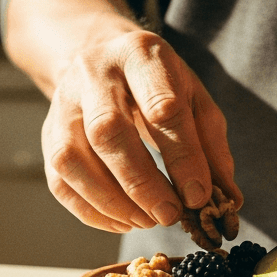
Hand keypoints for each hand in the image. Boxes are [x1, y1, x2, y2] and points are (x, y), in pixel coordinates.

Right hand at [42, 29, 241, 232]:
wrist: (101, 59)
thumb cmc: (157, 85)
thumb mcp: (195, 99)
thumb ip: (212, 147)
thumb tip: (229, 201)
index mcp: (142, 55)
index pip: (161, 106)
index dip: (182, 157)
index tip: (199, 196)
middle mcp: (94, 74)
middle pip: (108, 131)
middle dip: (141, 183)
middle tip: (169, 215)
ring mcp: (63, 103)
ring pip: (73, 158)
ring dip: (112, 201)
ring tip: (147, 221)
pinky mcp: (48, 134)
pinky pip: (58, 180)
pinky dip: (91, 210)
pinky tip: (122, 221)